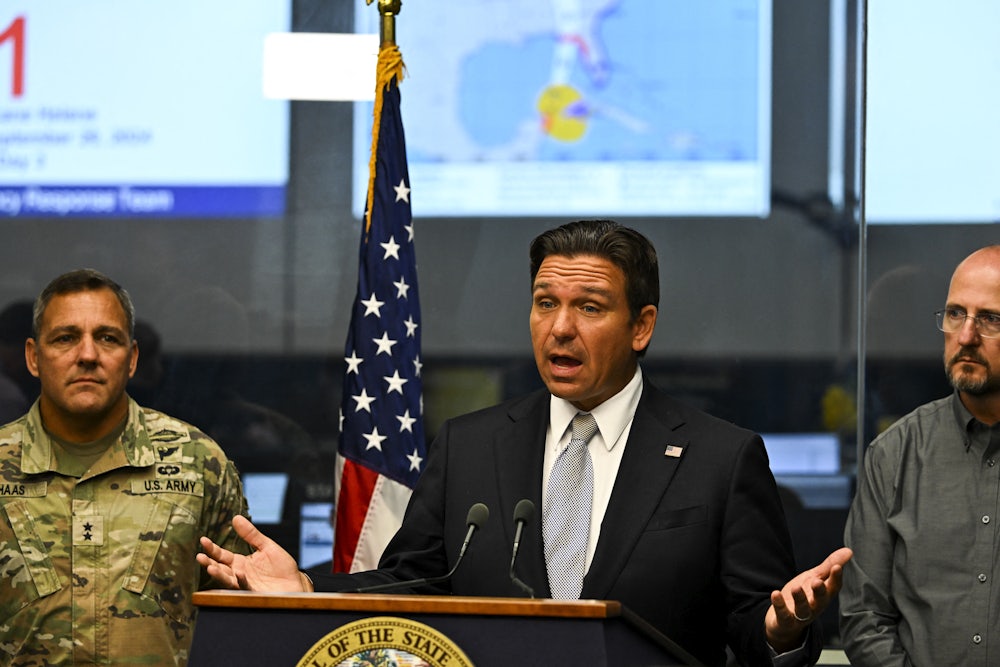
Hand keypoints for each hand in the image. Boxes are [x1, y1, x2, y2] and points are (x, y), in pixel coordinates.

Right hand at [198, 515, 312, 591]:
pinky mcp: (255, 593)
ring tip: (210, 567)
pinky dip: (242, 581)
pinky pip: (246, 588)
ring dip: (219, 575)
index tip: (203, 540)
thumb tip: (236, 517)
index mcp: (241, 563)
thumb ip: (251, 534)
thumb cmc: (281, 567)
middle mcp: (239, 574)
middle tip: (199, 556)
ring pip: (228, 580)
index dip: (212, 548)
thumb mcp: (267, 546)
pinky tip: (239, 574)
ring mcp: (246, 585)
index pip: (222, 555)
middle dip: (209, 563)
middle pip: (220, 568)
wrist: (295, 583)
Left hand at [765, 546, 852, 651]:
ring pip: (803, 609)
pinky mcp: (785, 620)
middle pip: (820, 600)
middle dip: (820, 591)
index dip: (836, 578)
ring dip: (800, 599)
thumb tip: (849, 551)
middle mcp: (814, 606)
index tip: (837, 567)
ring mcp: (800, 615)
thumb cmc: (804, 595)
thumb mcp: (815, 578)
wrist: (784, 621)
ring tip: (796, 588)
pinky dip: (779, 605)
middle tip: (817, 581)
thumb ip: (829, 566)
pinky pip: (783, 615)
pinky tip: (776, 594)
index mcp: (823, 595)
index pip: (833, 588)